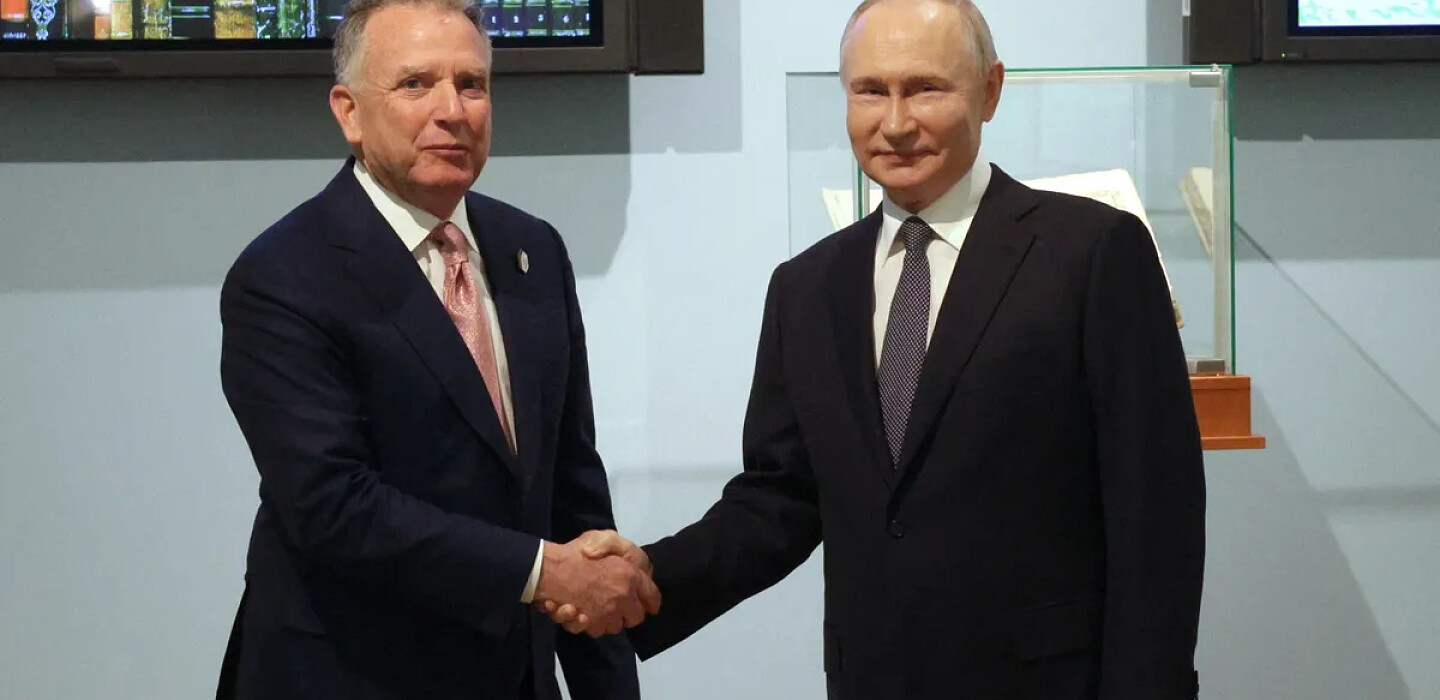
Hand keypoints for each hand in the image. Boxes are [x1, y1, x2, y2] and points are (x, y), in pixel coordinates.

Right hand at [532, 534, 659, 636]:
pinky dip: (588, 623)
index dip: (651, 601)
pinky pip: (596, 630)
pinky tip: (579, 612)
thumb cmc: (576, 553)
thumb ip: (623, 553)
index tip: (649, 605)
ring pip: (615, 626)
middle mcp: (623, 597)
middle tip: (616, 604)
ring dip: (608, 619)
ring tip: (595, 606)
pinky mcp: (590, 624)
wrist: (548, 570)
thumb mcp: (604, 538)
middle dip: (628, 613)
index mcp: (630, 575)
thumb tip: (635, 573)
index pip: (652, 596)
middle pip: (636, 617)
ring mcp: (606, 613)